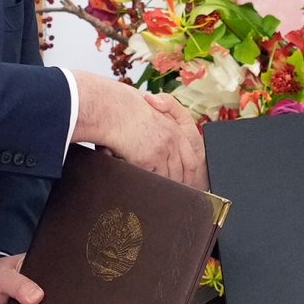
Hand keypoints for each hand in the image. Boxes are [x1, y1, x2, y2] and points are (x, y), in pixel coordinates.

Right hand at [71, 73, 207, 186]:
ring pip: (166, 178)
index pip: (190, 159)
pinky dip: (146, 185)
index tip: (186, 183)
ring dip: (161, 187)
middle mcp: (172, 141)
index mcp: (175, 129)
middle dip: (176, 185)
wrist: (112, 107)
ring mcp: (161, 151)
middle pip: (180, 172)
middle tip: (171, 196)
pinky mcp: (147, 159)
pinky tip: (143, 190)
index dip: (188, 174)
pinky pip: (150, 178)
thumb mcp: (150, 108)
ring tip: (156, 197)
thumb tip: (158, 131)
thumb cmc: (124, 106)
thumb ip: (159, 121)